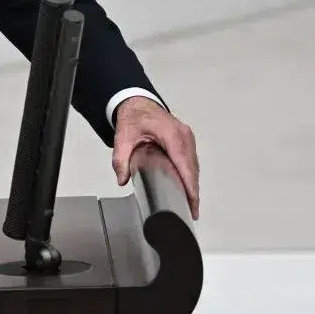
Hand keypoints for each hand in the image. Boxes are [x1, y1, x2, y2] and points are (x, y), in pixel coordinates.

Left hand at [112, 97, 199, 219]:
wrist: (137, 103)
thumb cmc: (133, 117)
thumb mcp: (123, 137)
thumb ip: (120, 159)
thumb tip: (122, 179)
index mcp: (172, 136)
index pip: (185, 166)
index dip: (190, 187)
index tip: (192, 204)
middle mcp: (184, 136)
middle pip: (193, 169)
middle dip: (192, 191)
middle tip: (190, 211)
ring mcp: (187, 138)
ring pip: (194, 166)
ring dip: (192, 184)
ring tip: (189, 204)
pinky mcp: (186, 140)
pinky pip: (191, 161)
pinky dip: (190, 175)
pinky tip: (186, 188)